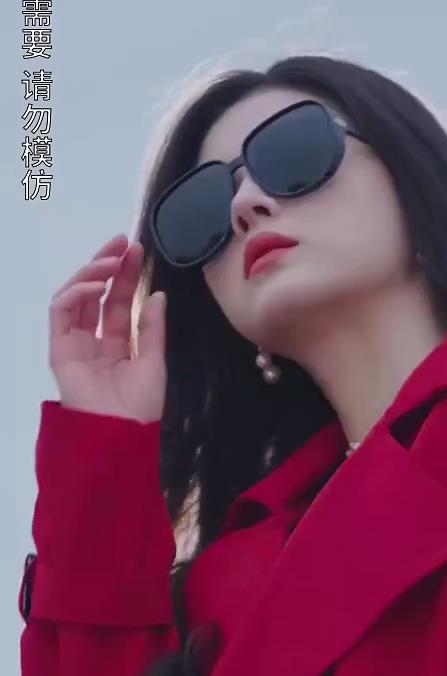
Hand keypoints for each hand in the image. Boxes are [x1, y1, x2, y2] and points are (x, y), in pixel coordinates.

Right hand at [49, 233, 166, 422]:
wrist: (120, 433)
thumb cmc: (139, 406)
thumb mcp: (154, 361)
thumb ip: (152, 328)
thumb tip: (157, 295)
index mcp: (116, 346)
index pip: (117, 302)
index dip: (125, 276)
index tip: (136, 250)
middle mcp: (93, 341)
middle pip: (96, 295)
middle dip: (107, 265)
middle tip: (122, 243)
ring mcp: (74, 344)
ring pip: (75, 297)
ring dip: (91, 274)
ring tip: (112, 260)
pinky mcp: (59, 349)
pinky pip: (61, 312)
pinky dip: (75, 293)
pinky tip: (94, 285)